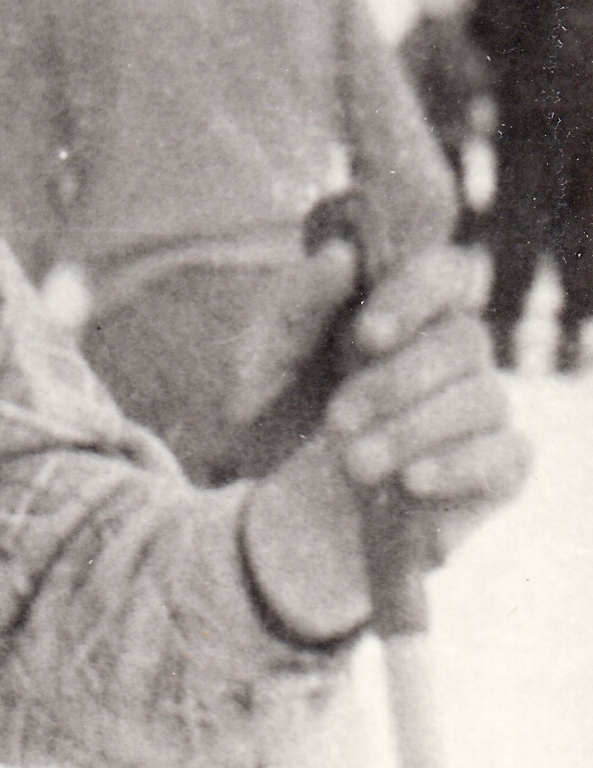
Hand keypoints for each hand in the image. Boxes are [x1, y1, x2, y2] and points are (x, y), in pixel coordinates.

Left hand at [241, 247, 528, 640]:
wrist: (273, 512)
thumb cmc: (274, 423)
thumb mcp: (260, 365)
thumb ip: (295, 308)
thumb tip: (340, 254)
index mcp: (399, 314)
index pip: (442, 273)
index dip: (414, 295)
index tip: (366, 336)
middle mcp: (448, 356)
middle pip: (463, 341)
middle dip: (397, 381)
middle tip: (336, 421)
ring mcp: (475, 412)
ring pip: (483, 398)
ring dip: (414, 430)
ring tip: (353, 464)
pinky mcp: (492, 470)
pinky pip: (507, 456)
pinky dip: (460, 466)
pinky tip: (412, 482)